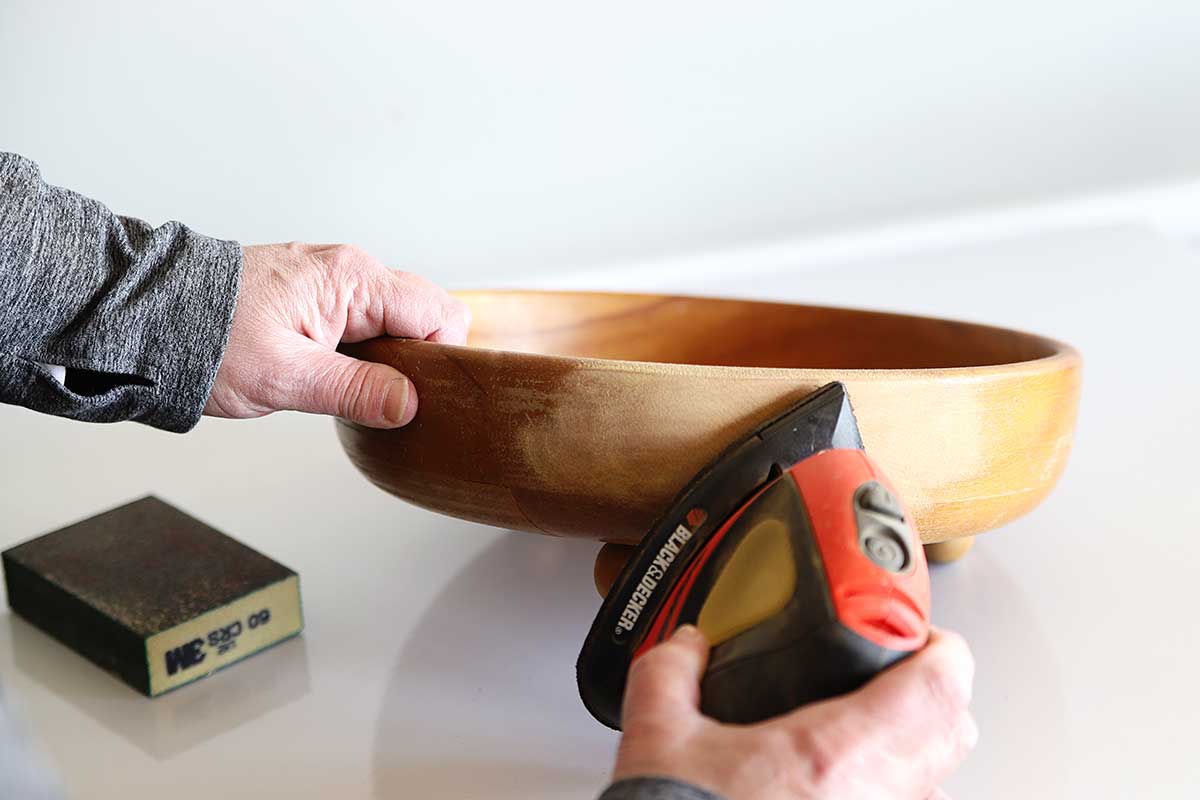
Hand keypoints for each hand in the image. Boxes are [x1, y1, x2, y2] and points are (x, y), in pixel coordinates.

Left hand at [205, 243, 468, 427]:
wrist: (146, 316)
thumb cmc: (206, 339)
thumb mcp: (285, 377)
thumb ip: (355, 390)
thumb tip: (410, 404)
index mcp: (352, 280)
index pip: (438, 314)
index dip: (436, 359)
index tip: (411, 395)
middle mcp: (350, 269)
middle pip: (425, 312)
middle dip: (418, 357)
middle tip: (380, 395)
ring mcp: (334, 278)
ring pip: (397, 317)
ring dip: (389, 356)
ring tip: (350, 385)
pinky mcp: (318, 293)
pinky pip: (368, 318)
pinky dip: (365, 348)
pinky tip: (335, 371)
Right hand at [612, 626, 976, 799]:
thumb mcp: (658, 739)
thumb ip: (670, 674)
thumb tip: (686, 646)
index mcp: (832, 753)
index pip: (937, 686)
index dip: (942, 646)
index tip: (915, 629)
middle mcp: (874, 797)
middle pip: (955, 730)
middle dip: (936, 688)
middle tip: (898, 666)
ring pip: (940, 778)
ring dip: (919, 741)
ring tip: (870, 723)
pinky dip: (897, 785)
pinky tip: (847, 779)